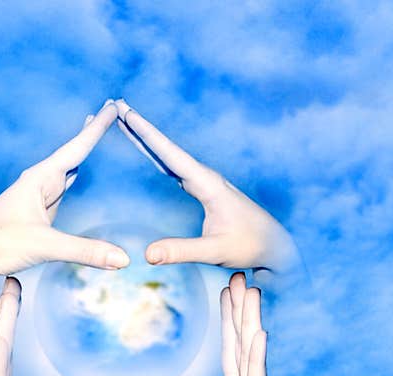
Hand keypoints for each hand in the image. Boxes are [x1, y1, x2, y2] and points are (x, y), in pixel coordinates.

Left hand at [0, 101, 129, 307]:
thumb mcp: (45, 246)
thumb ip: (85, 250)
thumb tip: (124, 259)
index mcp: (39, 179)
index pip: (76, 149)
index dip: (96, 128)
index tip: (113, 106)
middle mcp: (39, 183)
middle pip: (73, 151)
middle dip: (91, 132)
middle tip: (108, 109)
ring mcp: (38, 197)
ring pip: (67, 166)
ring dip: (82, 151)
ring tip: (92, 131)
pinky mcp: (39, 212)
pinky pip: (63, 185)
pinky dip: (74, 173)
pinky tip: (75, 172)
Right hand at [114, 99, 300, 281]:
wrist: (275, 246)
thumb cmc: (250, 246)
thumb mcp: (215, 251)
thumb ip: (181, 251)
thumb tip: (148, 254)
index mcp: (208, 185)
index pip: (171, 155)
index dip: (147, 134)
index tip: (128, 113)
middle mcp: (206, 177)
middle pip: (167, 149)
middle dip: (142, 128)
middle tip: (117, 104)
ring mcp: (206, 182)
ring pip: (170, 156)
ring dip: (148, 139)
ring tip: (125, 120)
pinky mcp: (205, 189)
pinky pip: (175, 167)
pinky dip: (158, 155)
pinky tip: (148, 150)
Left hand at [118, 273, 287, 375]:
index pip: (229, 349)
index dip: (228, 320)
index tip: (226, 289)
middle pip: (242, 342)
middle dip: (242, 310)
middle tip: (242, 276)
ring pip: (252, 354)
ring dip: (252, 321)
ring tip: (253, 291)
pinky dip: (258, 356)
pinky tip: (259, 333)